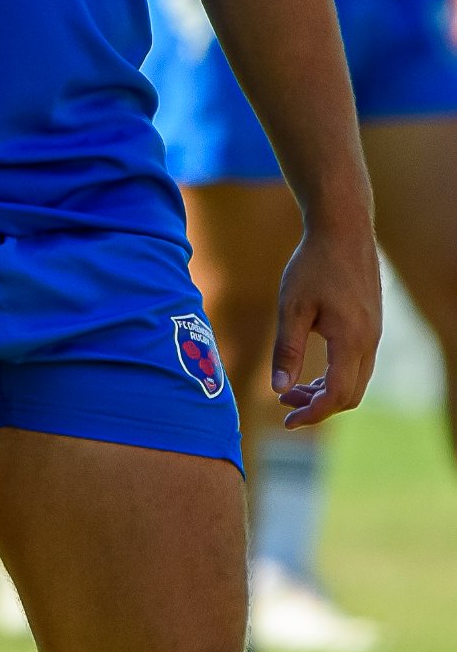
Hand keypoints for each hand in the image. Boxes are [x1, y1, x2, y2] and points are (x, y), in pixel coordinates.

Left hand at [270, 215, 381, 427]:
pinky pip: (358, 364)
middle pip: (349, 394)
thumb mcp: (292, 307)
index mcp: (350, 340)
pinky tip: (310, 370)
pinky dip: (335, 375)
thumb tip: (279, 389)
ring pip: (355, 381)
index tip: (286, 420)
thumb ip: (287, 350)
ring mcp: (374, 334)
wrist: (343, 231)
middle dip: (317, 406)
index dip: (312, 413)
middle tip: (284, 406)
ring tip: (291, 390)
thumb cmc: (314, 265)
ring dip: (325, 392)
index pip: (336, 395)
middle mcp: (369, 342)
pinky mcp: (371, 325)